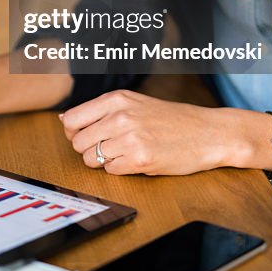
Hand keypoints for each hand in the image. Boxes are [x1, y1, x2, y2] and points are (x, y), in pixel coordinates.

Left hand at [59, 89, 242, 175]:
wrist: (207, 133)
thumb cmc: (171, 119)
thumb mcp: (134, 103)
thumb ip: (100, 111)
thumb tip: (64, 120)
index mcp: (116, 99)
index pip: (71, 119)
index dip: (75, 132)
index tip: (89, 136)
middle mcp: (120, 115)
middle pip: (78, 142)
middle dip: (90, 149)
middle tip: (112, 147)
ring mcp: (129, 137)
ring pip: (91, 159)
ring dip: (103, 161)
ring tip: (125, 153)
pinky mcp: (140, 159)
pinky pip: (111, 171)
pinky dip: (120, 169)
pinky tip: (137, 160)